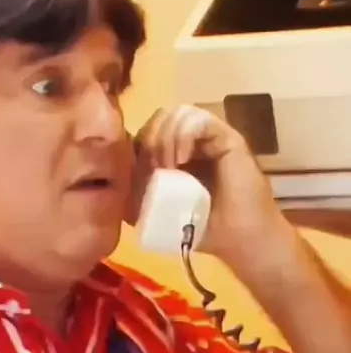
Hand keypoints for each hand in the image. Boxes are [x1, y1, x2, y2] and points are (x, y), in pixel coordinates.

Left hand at [134, 104, 287, 262]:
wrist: (236, 239)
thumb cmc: (199, 225)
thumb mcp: (155, 208)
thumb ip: (135, 187)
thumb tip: (116, 170)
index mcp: (175, 151)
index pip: (147, 129)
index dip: (136, 145)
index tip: (136, 174)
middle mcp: (192, 139)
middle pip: (159, 116)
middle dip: (149, 140)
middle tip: (153, 170)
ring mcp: (210, 136)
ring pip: (177, 113)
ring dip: (164, 138)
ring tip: (168, 167)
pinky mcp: (227, 137)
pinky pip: (198, 119)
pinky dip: (183, 135)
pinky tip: (180, 160)